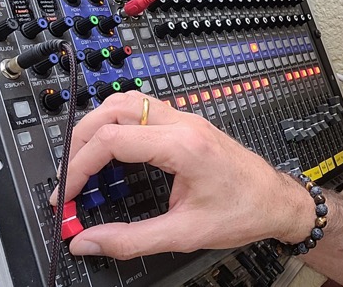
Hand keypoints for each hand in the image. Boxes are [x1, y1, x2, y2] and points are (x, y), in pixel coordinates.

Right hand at [50, 91, 314, 258]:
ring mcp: (187, 120)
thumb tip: (87, 242)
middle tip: (67, 176)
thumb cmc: (243, 211)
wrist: (277, 200)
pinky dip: (118, 121)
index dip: (78, 167)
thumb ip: (131, 240)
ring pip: (128, 101)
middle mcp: (183, 124)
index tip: (65, 195)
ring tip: (82, 159)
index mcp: (183, 146)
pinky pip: (143, 108)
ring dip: (98, 124)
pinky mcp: (189, 124)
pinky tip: (112, 147)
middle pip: (114, 110)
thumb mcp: (184, 233)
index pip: (112, 139)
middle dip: (80, 140)